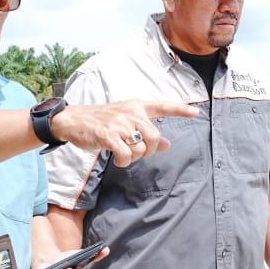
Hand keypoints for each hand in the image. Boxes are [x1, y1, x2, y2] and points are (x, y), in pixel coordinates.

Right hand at [51, 99, 197, 167]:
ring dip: (134, 158)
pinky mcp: (108, 135)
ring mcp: (119, 123)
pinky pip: (125, 154)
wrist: (74, 120)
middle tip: (138, 153)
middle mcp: (131, 113)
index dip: (180, 110)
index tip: (196, 112)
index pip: (163, 107)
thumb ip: (147, 131)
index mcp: (137, 107)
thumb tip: (167, 144)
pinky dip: (124, 161)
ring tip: (124, 155)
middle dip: (149, 151)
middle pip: (154, 137)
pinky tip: (118, 159)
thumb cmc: (102, 122)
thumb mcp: (126, 122)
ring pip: (140, 148)